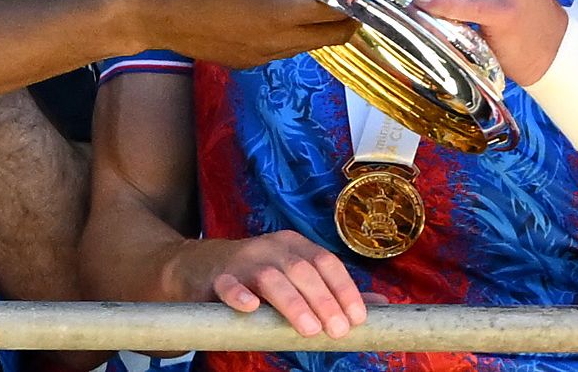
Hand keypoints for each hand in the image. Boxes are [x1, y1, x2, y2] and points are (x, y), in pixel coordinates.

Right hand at [178, 229, 365, 336]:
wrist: (196, 268)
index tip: (357, 318)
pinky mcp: (216, 278)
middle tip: (337, 331)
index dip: (344, 289)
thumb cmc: (255, 278)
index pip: (326, 261)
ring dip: (293, 304)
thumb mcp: (295, 279)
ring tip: (308, 329)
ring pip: (271, 277)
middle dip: (324, 301)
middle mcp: (269, 247)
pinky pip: (228, 284)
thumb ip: (332, 292)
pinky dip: (239, 295)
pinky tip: (251, 308)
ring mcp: (241, 260)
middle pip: (302, 270)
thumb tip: (381, 305)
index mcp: (293, 245)